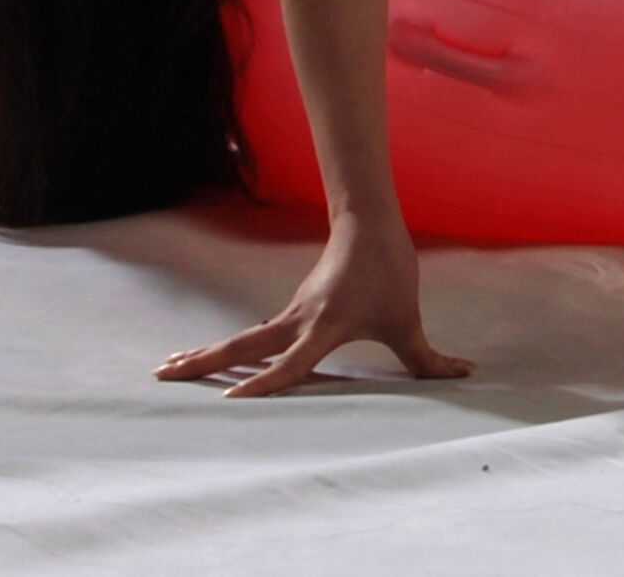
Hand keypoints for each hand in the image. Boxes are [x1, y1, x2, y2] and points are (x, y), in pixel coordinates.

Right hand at [154, 213, 473, 398]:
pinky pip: (255, 334)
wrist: (369, 223)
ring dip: (207, 354)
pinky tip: (208, 359)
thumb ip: (428, 357)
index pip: (291, 363)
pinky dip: (227, 347)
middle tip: (161, 375)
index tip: (232, 398)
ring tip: (167, 369)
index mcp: (325, 327)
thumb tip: (462, 375)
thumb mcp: (407, 320)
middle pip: (244, 345)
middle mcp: (299, 322)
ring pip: (243, 337)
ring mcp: (290, 314)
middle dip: (204, 362)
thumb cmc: (388, 272)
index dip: (266, 382)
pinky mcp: (291, 311)